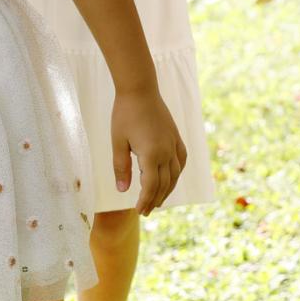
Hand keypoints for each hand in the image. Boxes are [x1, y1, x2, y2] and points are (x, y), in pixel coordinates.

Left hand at [111, 88, 186, 215]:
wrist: (139, 89)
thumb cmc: (124, 113)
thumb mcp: (118, 141)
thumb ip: (120, 167)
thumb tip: (122, 190)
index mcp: (151, 154)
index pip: (150, 186)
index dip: (145, 201)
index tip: (139, 211)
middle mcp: (167, 152)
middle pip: (164, 184)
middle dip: (155, 199)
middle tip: (146, 211)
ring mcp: (173, 144)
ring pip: (175, 174)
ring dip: (167, 190)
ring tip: (158, 200)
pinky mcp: (176, 136)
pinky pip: (182, 160)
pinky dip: (178, 173)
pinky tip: (173, 178)